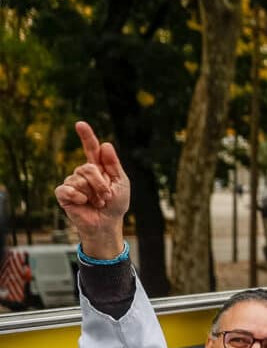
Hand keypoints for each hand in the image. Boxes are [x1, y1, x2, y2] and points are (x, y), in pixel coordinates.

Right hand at [55, 122, 129, 257]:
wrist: (107, 223)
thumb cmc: (115, 204)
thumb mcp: (121, 183)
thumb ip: (113, 165)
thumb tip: (106, 144)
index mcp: (99, 167)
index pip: (91, 148)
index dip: (86, 136)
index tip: (80, 124)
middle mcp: (84, 172)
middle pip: (88, 167)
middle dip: (101, 183)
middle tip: (106, 196)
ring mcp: (72, 182)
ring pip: (79, 180)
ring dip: (92, 194)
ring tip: (97, 202)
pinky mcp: (63, 194)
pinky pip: (67, 189)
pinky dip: (78, 197)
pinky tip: (83, 203)